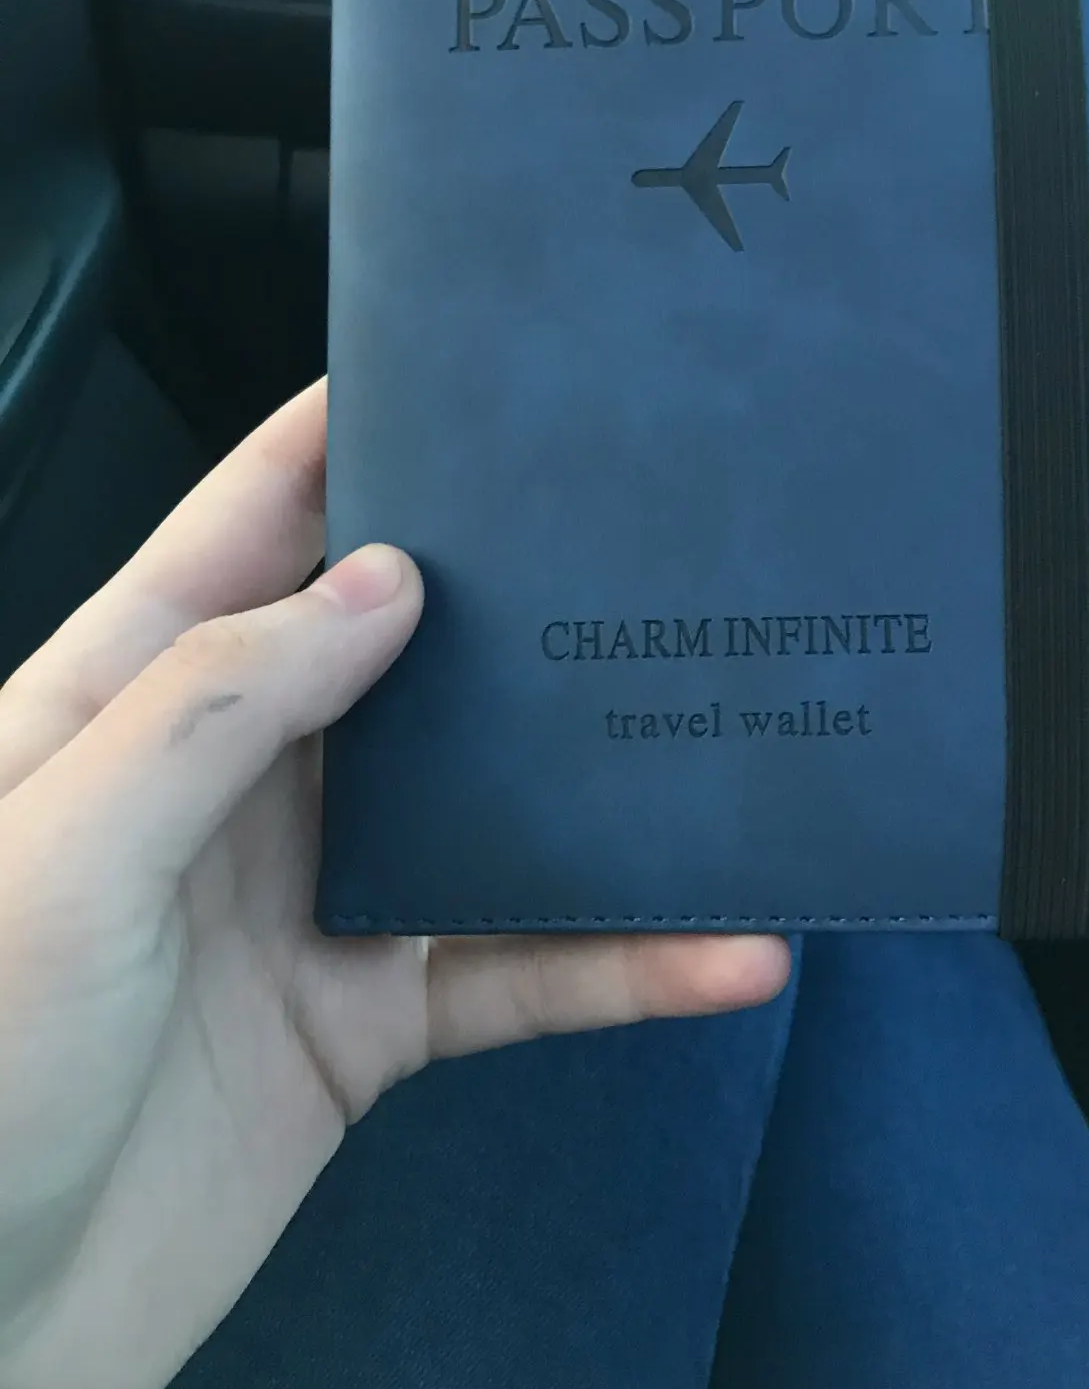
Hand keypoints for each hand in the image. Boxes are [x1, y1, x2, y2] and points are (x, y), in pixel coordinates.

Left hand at [0, 381, 789, 1388]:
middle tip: (635, 529)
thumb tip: (387, 583)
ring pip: (484, 809)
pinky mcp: (372, 1019)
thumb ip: (218, 706)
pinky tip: (723, 951)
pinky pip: (521, 972)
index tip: (452, 369)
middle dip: (504, 593)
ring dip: (599, 792)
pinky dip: (626, 963)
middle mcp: (232, 785)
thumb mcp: (62, 856)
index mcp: (125, 703)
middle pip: (393, 654)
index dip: (337, 442)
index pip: (241, 534)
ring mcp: (312, 899)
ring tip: (720, 737)